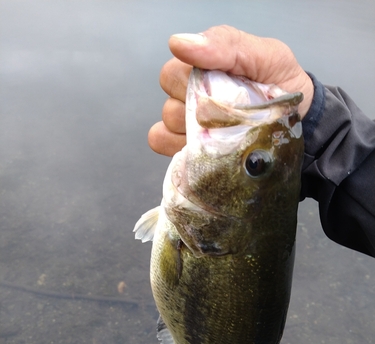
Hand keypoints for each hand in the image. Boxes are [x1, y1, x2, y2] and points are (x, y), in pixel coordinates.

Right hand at [148, 25, 313, 156]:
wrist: (301, 124)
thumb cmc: (282, 87)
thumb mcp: (265, 56)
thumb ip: (226, 44)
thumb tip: (179, 43)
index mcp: (205, 67)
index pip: (174, 70)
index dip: (194, 80)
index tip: (225, 86)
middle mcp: (191, 94)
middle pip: (170, 97)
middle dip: (197, 105)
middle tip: (230, 110)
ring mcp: (188, 123)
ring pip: (168, 121)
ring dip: (194, 128)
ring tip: (226, 131)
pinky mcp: (188, 148)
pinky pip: (162, 142)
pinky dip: (176, 145)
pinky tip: (204, 147)